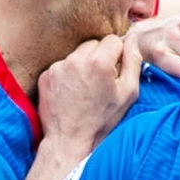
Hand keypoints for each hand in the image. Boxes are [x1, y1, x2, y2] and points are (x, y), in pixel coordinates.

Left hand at [37, 33, 142, 150]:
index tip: (115, 72)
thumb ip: (133, 62)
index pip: (113, 40)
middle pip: (93, 44)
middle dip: (99, 58)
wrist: (70, 140)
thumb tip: (133, 39)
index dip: (117, 55)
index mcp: (99, 62)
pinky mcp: (46, 75)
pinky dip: (68, 75)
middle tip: (100, 82)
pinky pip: (62, 66)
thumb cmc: (102, 120)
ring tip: (85, 89)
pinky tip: (72, 93)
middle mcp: (77, 59)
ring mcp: (58, 66)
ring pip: (77, 54)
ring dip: (83, 66)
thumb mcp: (128, 94)